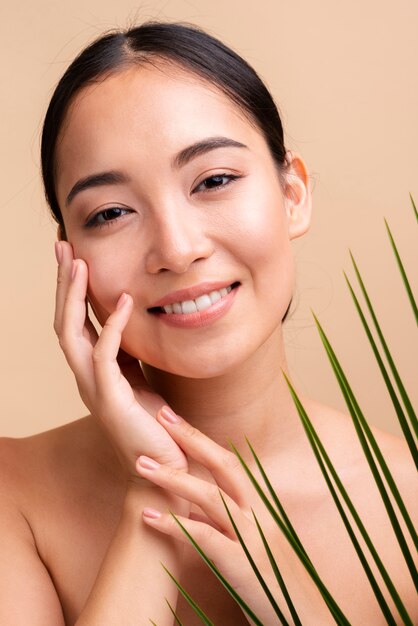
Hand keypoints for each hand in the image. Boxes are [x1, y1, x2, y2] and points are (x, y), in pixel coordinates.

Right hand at [54, 241, 186, 475]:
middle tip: (62, 246)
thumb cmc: (154, 427)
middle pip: (64, 321)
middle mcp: (85, 377)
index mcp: (93, 370)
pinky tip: (124, 300)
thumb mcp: (140, 380)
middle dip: (63, 283)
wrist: (163, 470)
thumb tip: (134, 322)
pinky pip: (105, 355)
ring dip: (73, 297)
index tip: (73, 257)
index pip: (75, 322)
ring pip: (71, 334)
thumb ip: (129, 355)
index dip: (72, 289)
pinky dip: (113, 325)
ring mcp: (94, 388)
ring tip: (77, 263)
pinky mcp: (110, 399)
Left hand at [136, 407, 292, 624]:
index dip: (202, 438)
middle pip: (225, 466)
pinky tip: (149, 518)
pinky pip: (207, 539)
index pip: (230, 463)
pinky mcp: (243, 567)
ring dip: (174, 478)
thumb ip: (229, 521)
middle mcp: (258, 516)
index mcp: (259, 508)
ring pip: (212, 497)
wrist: (307, 621)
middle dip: (192, 438)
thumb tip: (198, 504)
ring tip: (141, 464)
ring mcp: (252, 539)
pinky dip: (176, 525)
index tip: (174, 417)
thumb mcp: (253, 544)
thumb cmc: (275, 584)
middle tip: (160, 415)